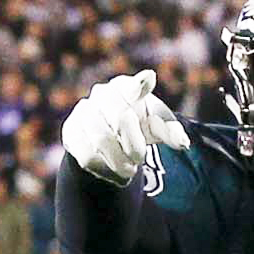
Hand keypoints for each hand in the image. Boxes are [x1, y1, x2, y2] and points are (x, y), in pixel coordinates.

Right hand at [62, 69, 189, 184]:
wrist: (109, 142)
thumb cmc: (140, 127)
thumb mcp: (158, 129)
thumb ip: (172, 133)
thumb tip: (183, 143)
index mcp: (126, 88)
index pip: (131, 86)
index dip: (139, 86)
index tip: (149, 80)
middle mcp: (102, 95)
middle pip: (120, 117)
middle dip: (134, 143)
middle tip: (140, 159)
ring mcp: (83, 111)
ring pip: (102, 140)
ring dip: (119, 160)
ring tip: (130, 170)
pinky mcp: (71, 133)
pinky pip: (87, 155)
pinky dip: (104, 169)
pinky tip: (113, 172)